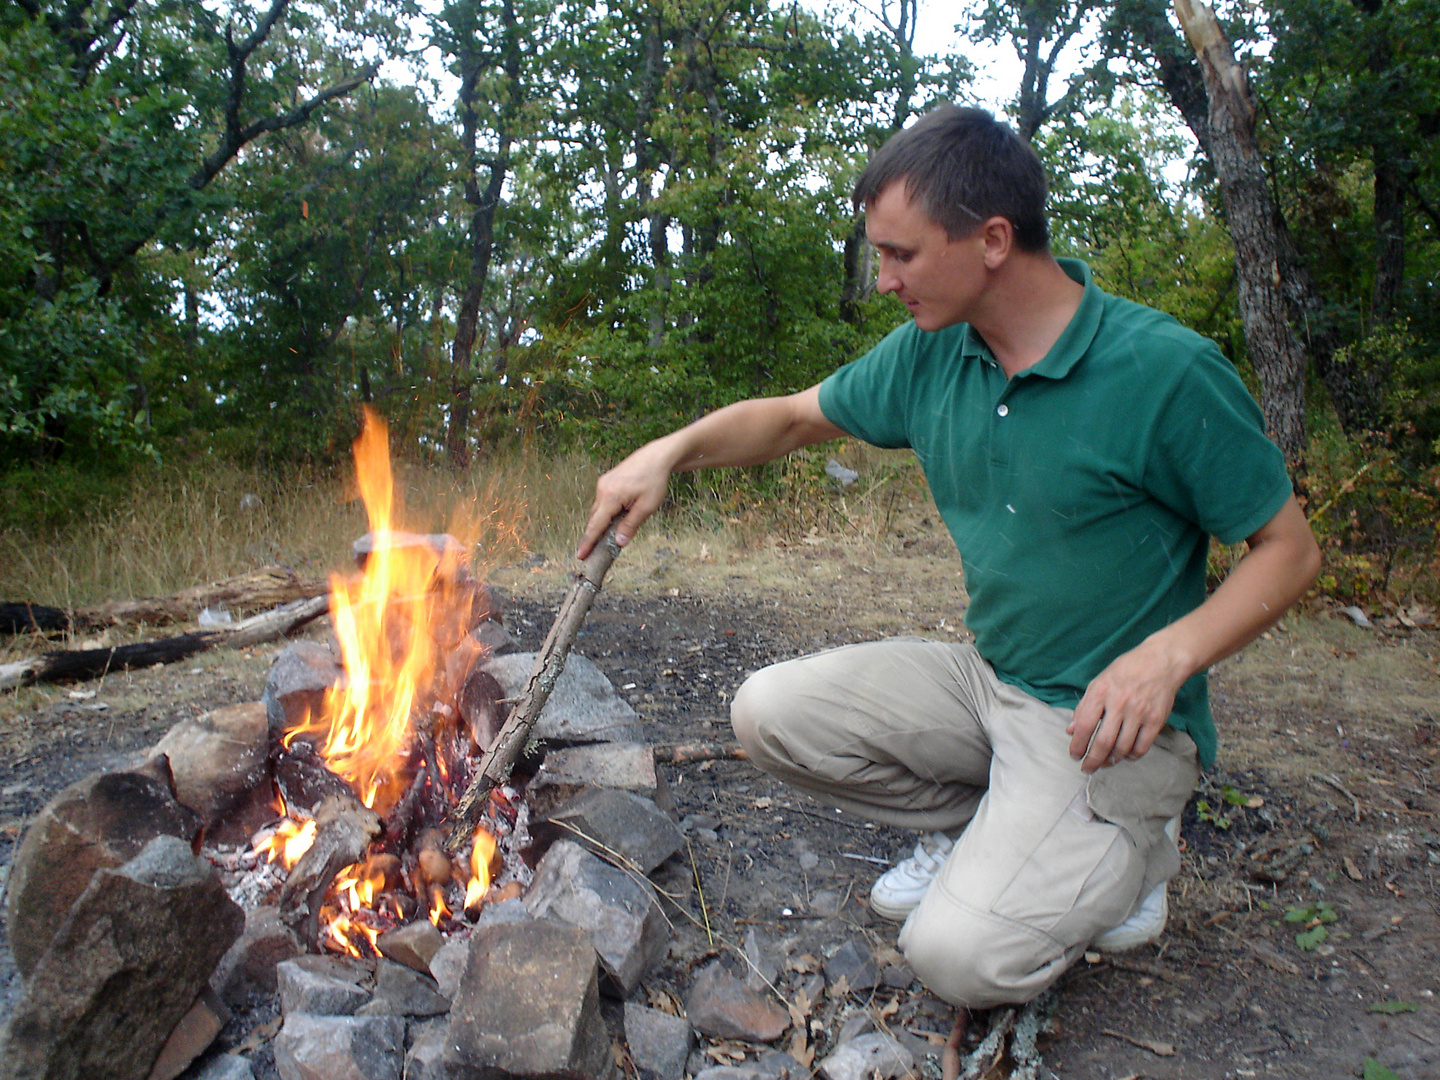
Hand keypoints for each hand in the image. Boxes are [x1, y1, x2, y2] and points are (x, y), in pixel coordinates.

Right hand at [576, 442, 674, 558]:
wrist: (656, 457)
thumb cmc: (654, 480)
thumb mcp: (647, 507)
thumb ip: (631, 525)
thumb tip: (619, 542)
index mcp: (611, 496)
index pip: (596, 525)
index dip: (588, 542)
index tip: (580, 555)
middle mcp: (602, 489)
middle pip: (594, 518)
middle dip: (593, 535)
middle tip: (593, 552)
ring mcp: (603, 484)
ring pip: (598, 510)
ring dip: (601, 523)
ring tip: (607, 536)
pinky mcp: (606, 481)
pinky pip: (602, 502)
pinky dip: (605, 513)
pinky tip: (614, 519)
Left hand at [1066, 637, 1189, 772]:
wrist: (1161, 661)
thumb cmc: (1125, 670)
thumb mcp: (1099, 682)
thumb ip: (1084, 707)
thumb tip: (1071, 731)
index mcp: (1101, 692)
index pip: (1085, 725)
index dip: (1078, 745)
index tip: (1075, 756)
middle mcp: (1119, 703)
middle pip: (1103, 742)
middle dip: (1093, 760)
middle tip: (1088, 768)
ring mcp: (1139, 712)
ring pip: (1123, 748)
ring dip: (1112, 760)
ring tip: (1106, 762)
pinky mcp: (1156, 720)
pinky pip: (1142, 746)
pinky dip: (1132, 756)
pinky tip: (1125, 755)